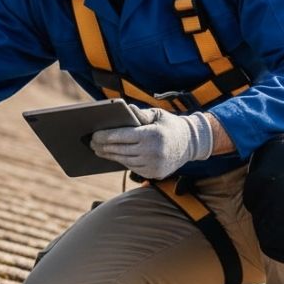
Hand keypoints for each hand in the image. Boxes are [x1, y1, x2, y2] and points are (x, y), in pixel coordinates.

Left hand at [90, 105, 212, 178]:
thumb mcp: (157, 114)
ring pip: (124, 161)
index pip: (123, 136)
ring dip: (110, 155)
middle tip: (91, 143)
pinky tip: (113, 156)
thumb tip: (125, 109)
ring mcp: (153, 165)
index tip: (94, 134)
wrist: (192, 143)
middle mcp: (153, 152)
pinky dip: (121, 161)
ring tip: (99, 150)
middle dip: (104, 146)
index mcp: (152, 135)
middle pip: (120, 150)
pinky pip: (133, 167)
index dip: (106, 136)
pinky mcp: (154, 174)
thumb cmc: (170, 125)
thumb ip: (140, 113)